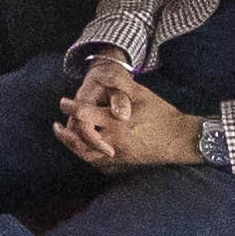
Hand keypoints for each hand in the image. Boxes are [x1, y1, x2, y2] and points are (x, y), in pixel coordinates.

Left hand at [62, 70, 204, 173]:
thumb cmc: (161, 113)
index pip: (84, 114)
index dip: (70, 107)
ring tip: (64, 137)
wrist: (178, 138)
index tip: (63, 102)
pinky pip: (98, 162)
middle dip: (65, 132)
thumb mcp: (142, 93)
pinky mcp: (122, 161)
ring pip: (86, 154)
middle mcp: (113, 140)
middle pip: (79, 138)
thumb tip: (104, 73)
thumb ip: (121, 84)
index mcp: (116, 121)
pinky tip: (82, 149)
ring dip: (72, 146)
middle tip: (55, 124)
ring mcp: (117, 154)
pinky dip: (87, 156)